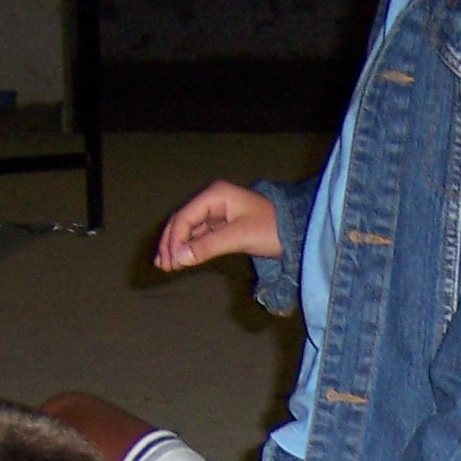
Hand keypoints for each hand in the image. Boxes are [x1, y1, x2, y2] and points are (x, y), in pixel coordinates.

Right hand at [154, 180, 283, 270]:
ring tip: (167, 266)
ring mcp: (217, 212)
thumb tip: (179, 258)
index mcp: (215, 195)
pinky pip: (200, 235)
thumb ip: (208, 246)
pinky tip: (181, 259)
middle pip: (182, 221)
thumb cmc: (272, 228)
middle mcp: (213, 200)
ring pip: (189, 229)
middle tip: (163, 266)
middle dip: (171, 243)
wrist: (297, 231)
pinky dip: (190, 247)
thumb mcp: (239, 237)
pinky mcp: (223, 225)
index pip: (185, 217)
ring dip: (178, 246)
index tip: (170, 261)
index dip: (173, 239)